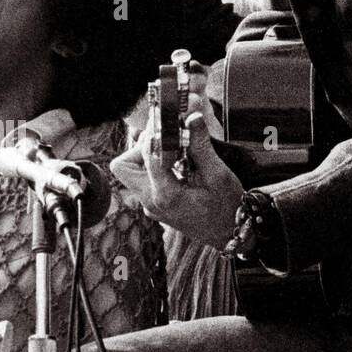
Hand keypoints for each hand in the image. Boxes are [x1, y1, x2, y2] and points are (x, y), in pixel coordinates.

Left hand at [110, 111, 242, 248]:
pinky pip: (142, 180)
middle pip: (122, 166)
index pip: (148, 155)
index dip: (158, 133)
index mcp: (166, 195)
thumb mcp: (218, 175)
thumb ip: (200, 146)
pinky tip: (175, 162)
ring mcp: (150, 205)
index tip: (169, 120)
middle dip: (139, 147)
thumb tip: (192, 118)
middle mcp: (151, 201)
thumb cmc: (227, 208)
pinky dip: (152, 167)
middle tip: (165, 140)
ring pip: (129, 173)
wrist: (229, 233)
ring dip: (144, 157)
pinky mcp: (153, 204)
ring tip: (171, 150)